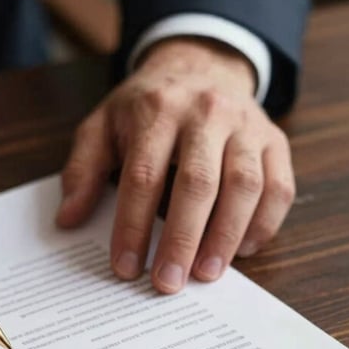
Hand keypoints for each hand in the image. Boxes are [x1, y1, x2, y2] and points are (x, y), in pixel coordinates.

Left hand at [57, 37, 295, 291]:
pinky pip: (279, 186)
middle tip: (168, 283)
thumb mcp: (102, 126)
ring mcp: (247, 126)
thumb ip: (82, 170)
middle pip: (198, 183)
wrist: (199, 65)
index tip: (126, 267)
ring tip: (206, 275)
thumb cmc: (146, 108)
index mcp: (157, 111)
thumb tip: (68, 219)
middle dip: (182, 239)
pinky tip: (243, 250)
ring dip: (226, 236)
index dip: (133, 226)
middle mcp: (206, 114)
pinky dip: (265, 223)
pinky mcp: (274, 140)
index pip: (144, 177)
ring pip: (245, 185)